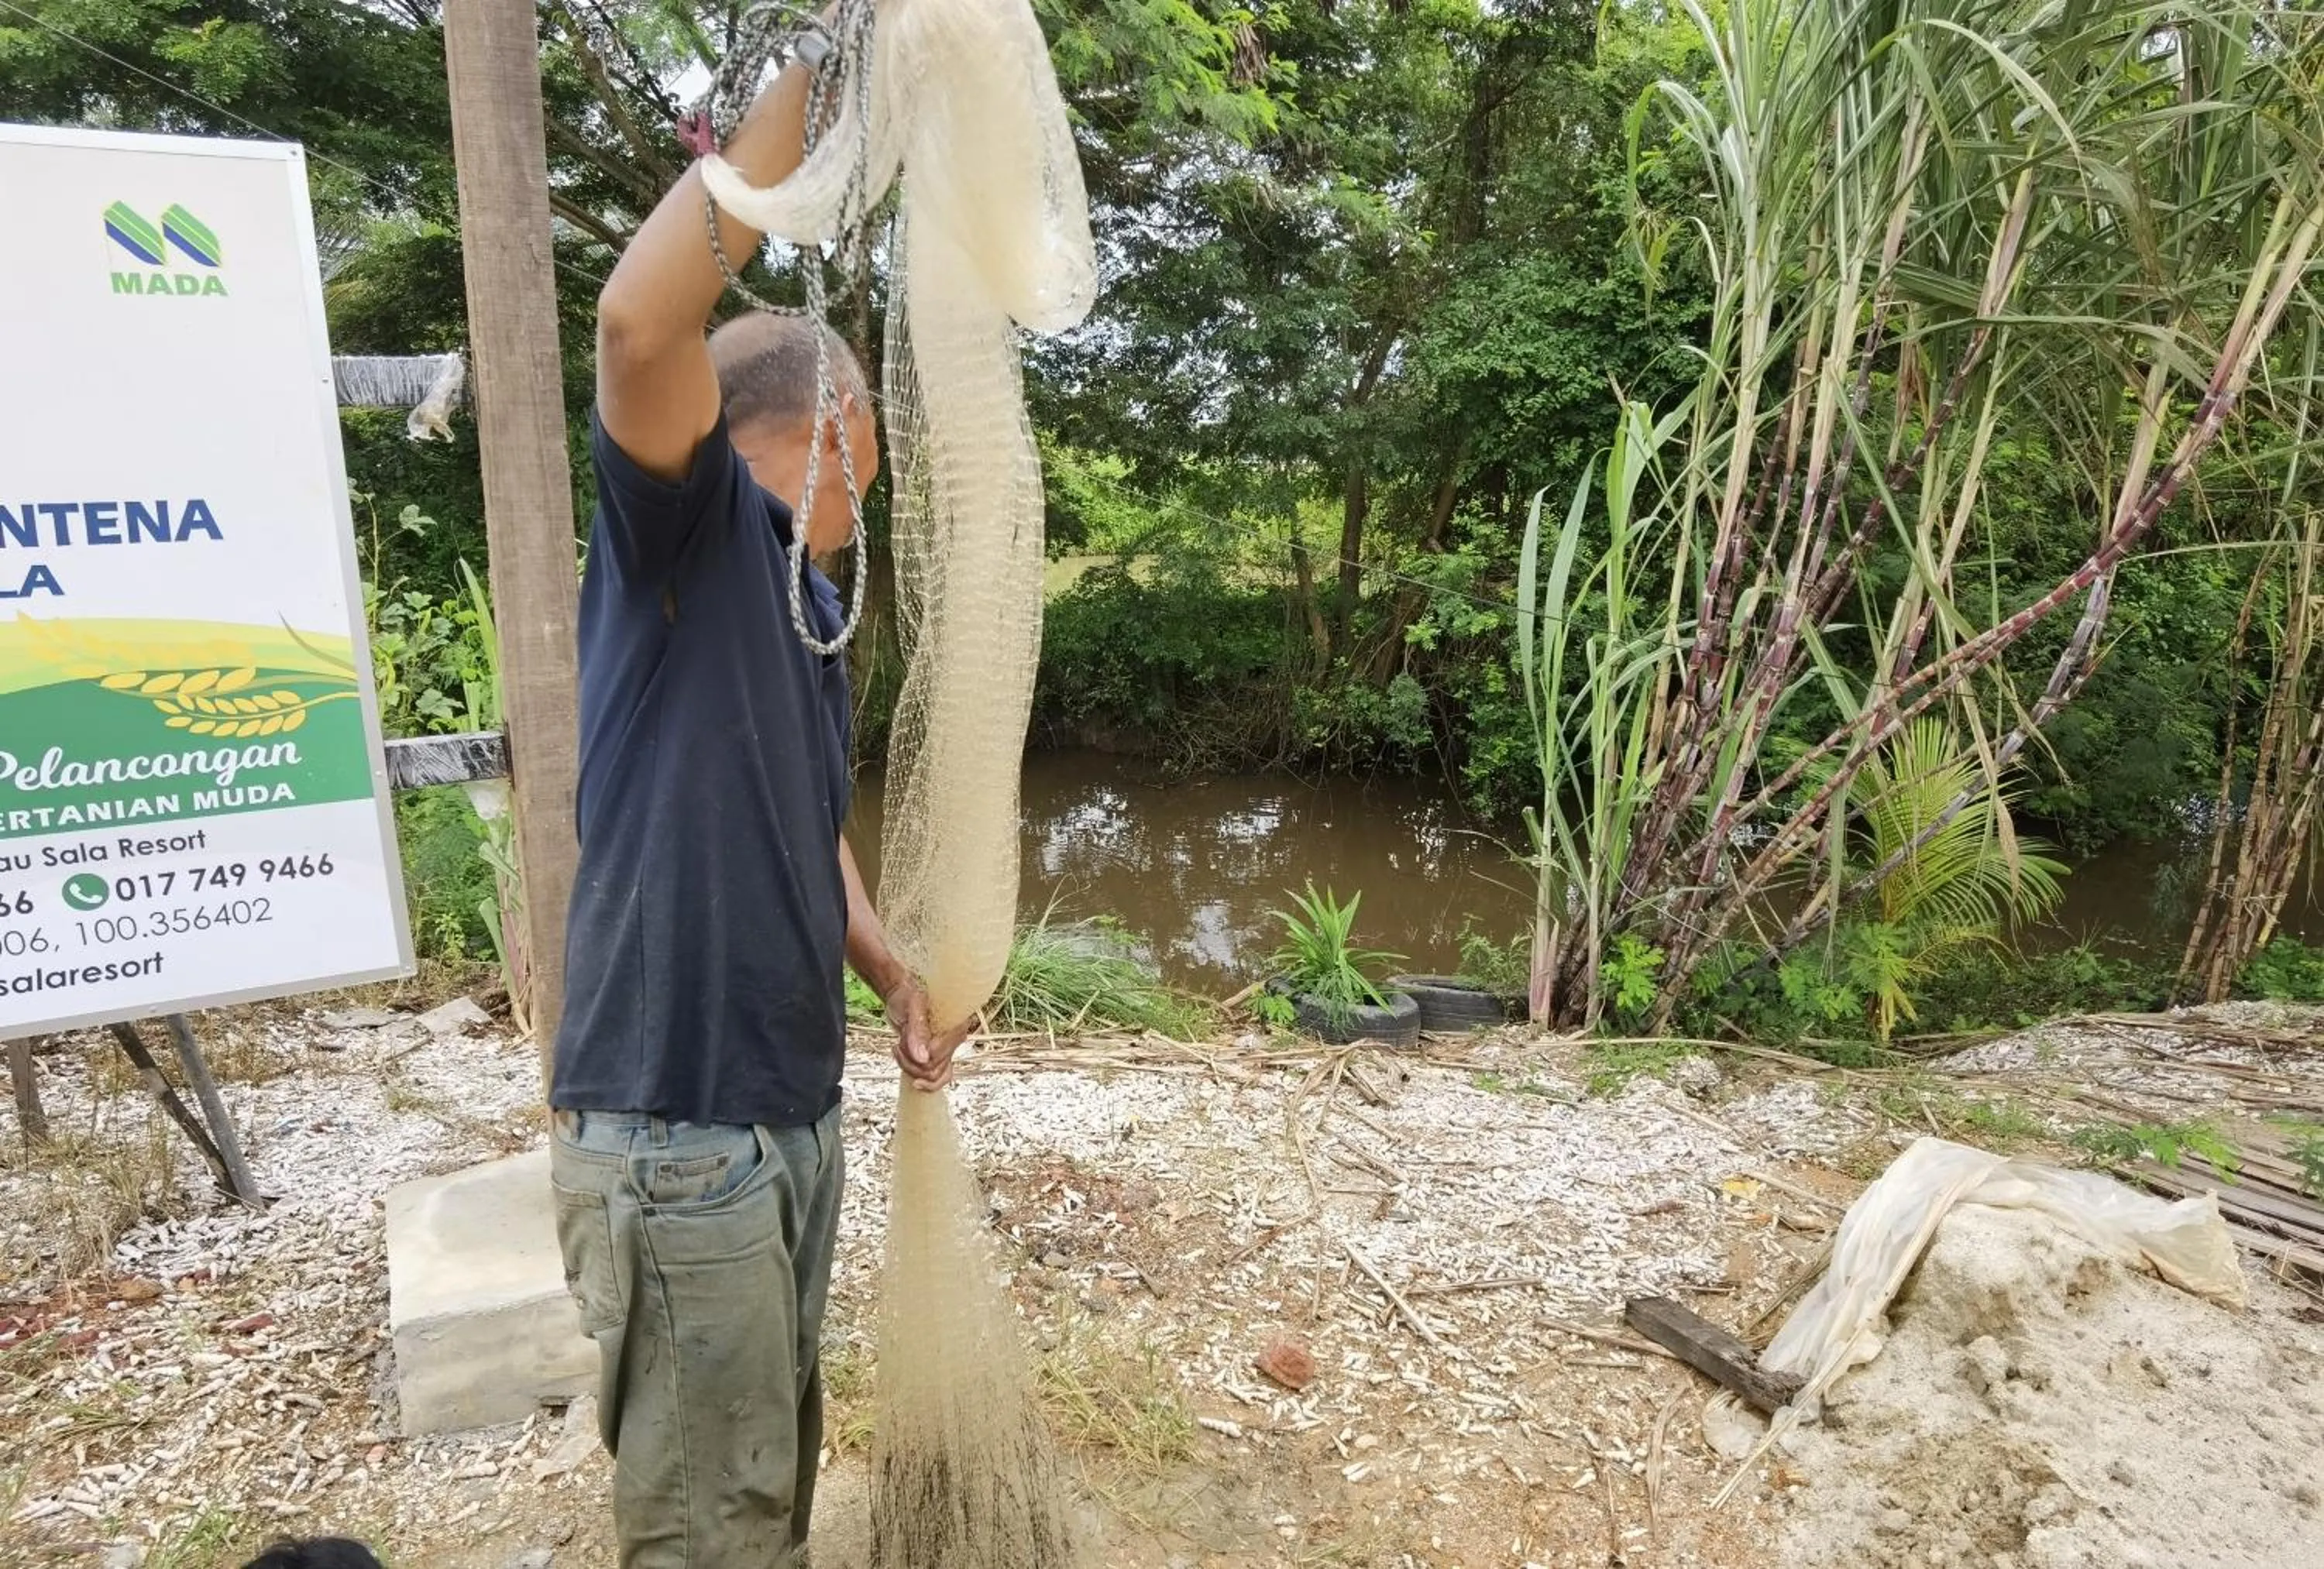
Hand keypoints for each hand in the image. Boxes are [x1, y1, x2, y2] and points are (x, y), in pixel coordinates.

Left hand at [883, 975, 971, 1090]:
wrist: (902, 998)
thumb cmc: (907, 997)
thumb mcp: (911, 1009)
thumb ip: (917, 1033)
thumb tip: (923, 1059)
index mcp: (956, 1025)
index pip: (939, 1055)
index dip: (919, 1053)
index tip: (905, 1037)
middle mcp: (955, 1040)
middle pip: (934, 1070)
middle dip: (910, 1061)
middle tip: (899, 1044)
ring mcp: (948, 1051)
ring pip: (931, 1078)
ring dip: (909, 1066)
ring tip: (900, 1048)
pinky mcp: (938, 1058)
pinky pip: (935, 1080)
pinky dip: (915, 1075)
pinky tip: (904, 1060)